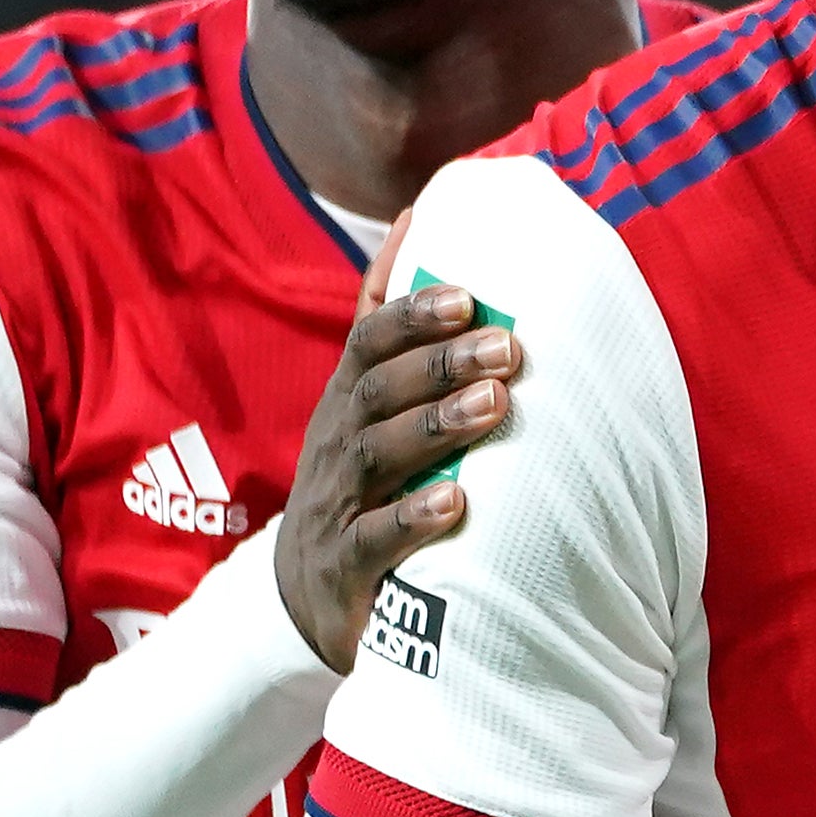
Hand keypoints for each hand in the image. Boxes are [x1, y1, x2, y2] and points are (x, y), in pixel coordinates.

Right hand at [277, 280, 521, 670]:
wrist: (306, 599)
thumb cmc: (356, 484)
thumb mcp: (363, 404)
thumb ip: (387, 322)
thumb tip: (415, 217)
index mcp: (346, 405)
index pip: (368, 344)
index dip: (411, 316)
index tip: (468, 295)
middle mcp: (335, 445)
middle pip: (379, 392)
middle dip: (441, 365)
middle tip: (509, 348)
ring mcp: (335, 505)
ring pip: (377, 456)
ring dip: (437, 426)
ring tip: (494, 404)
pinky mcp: (344, 568)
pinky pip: (374, 540)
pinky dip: (413, 517)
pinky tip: (456, 500)